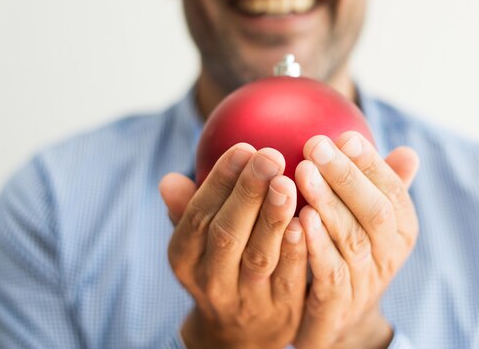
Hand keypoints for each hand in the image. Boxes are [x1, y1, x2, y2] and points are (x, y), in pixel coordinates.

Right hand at [159, 144, 307, 348]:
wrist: (241, 334)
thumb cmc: (221, 267)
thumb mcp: (196, 245)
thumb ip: (188, 211)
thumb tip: (168, 179)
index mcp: (185, 258)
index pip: (197, 217)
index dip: (219, 182)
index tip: (243, 147)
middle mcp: (212, 281)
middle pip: (227, 235)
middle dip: (248, 193)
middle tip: (270, 156)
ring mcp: (248, 300)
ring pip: (259, 257)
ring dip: (273, 218)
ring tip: (288, 182)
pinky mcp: (282, 311)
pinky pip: (290, 278)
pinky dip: (298, 249)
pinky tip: (309, 217)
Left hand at [293, 132, 419, 348]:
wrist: (339, 318)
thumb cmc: (351, 254)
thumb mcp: (369, 222)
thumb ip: (381, 187)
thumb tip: (409, 152)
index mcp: (400, 229)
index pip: (392, 191)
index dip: (370, 163)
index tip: (345, 136)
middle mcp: (388, 255)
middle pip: (374, 212)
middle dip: (346, 176)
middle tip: (316, 145)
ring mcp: (366, 282)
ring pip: (351, 239)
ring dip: (327, 203)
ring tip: (303, 172)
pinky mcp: (339, 305)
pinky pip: (330, 273)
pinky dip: (317, 245)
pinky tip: (299, 219)